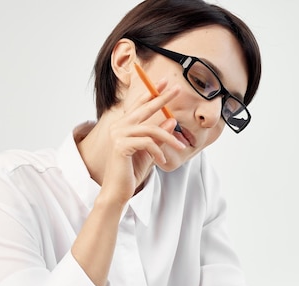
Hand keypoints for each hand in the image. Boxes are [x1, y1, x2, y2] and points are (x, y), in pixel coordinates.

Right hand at [101, 79, 184, 203]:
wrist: (118, 190)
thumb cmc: (131, 172)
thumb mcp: (150, 151)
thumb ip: (159, 136)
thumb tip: (172, 120)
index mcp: (123, 126)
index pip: (139, 105)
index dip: (151, 92)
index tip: (164, 82)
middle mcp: (118, 127)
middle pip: (145, 109)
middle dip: (163, 98)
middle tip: (178, 89)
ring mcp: (118, 135)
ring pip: (151, 129)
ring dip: (169, 139)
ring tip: (180, 147)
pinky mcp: (121, 146)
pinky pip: (147, 142)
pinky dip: (158, 151)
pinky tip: (162, 161)